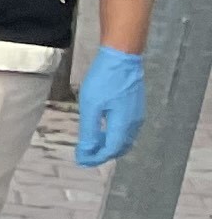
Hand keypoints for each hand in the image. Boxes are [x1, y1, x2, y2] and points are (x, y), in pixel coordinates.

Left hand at [77, 44, 146, 166]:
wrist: (122, 57)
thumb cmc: (104, 80)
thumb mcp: (91, 107)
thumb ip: (90, 132)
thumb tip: (86, 152)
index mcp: (123, 125)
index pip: (111, 150)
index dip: (95, 158)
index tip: (80, 161)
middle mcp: (134, 123)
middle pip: (119, 147)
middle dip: (102, 154)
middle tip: (85, 156)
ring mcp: (137, 115)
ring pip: (124, 139)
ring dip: (108, 145)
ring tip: (91, 145)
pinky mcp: (135, 107)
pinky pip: (126, 129)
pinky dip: (114, 135)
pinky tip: (101, 130)